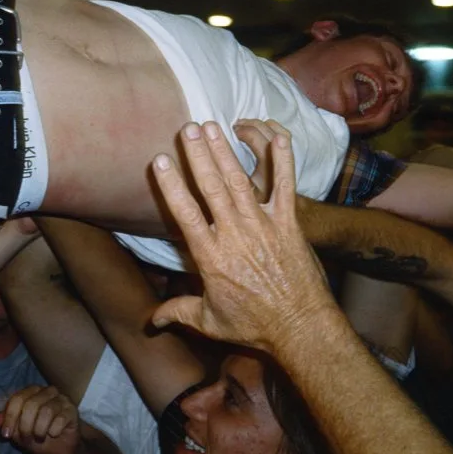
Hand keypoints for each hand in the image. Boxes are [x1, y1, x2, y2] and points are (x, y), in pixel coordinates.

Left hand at [0, 385, 80, 453]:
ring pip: (46, 411)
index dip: (10, 417)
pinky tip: (54, 434)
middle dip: (25, 426)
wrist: (60, 448)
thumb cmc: (38, 436)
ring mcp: (62, 399)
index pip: (17, 398)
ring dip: (39, 430)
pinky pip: (60, 419)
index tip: (6, 435)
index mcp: (32, 392)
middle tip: (26, 438)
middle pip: (31, 404)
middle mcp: (47, 391)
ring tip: (39, 437)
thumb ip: (7, 424)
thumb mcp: (18, 433)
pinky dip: (53, 431)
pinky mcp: (72, 410)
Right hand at [149, 121, 333, 354]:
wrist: (301, 328)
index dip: (172, 185)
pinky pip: (285, 187)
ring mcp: (264, 226)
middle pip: (212, 188)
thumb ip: (177, 312)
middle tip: (187, 127)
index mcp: (211, 257)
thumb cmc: (254, 326)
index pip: (186, 214)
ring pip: (240, 182)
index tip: (160, 160)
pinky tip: (278, 137)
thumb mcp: (209, 322)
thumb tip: (151, 322)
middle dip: (198, 155)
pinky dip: (284, 161)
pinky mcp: (288, 223)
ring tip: (212, 126)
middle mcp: (235, 235)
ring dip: (226, 152)